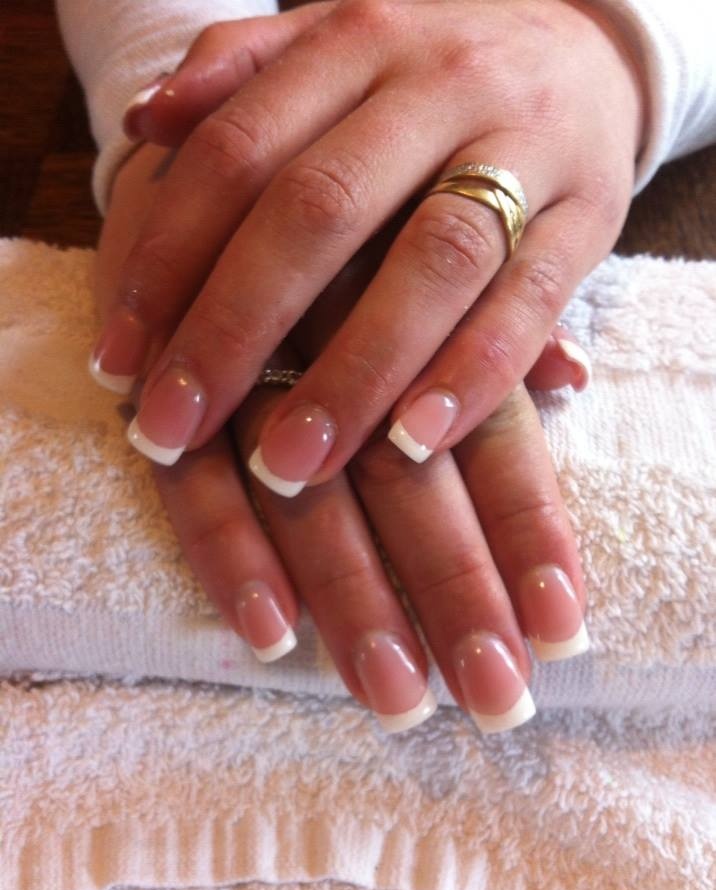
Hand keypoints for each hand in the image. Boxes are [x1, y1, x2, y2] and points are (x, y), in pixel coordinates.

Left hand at [91, 0, 637, 488]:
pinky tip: (416, 441)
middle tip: (174, 431)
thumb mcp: (340, 44)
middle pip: (319, 210)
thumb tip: (145, 123)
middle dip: (237, 330)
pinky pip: (530, 301)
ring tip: (290, 467)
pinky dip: (474, 374)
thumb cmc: (435, 72)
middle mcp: (436, 86)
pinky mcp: (590, 216)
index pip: (239, 152)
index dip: (169, 261)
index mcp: (355, 41)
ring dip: (355, 373)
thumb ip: (243, 72)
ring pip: (432, 261)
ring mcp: (523, 148)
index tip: (120, 363)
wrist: (589, 47)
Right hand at [97, 142, 589, 731]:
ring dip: (351, 597)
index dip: (529, 529)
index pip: (488, 431)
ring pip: (306, 494)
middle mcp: (342, 330)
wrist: (223, 126)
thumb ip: (497, 320)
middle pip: (409, 478)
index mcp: (418, 300)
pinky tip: (267, 630)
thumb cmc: (351, 209)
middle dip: (455, 590)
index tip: (563, 628)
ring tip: (393, 694)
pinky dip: (228, 552)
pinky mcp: (167, 378)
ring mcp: (248, 360)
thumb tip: (574, 373)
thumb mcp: (430, 242)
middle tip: (496, 698)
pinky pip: (190, 474)